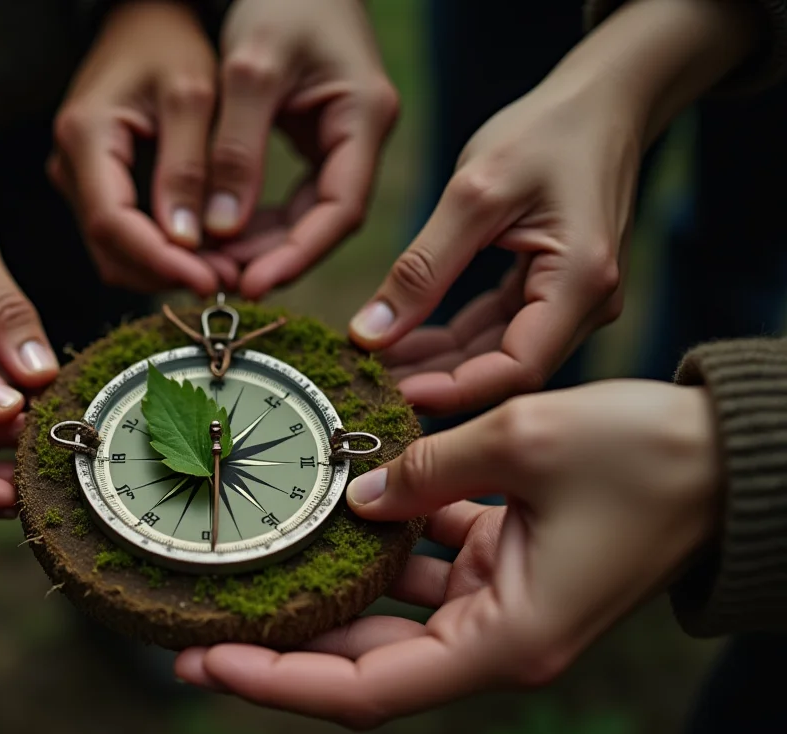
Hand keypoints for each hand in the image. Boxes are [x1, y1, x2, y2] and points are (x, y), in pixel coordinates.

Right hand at [50, 0, 223, 294]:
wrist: (145, 19)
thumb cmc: (169, 43)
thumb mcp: (192, 96)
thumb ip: (189, 168)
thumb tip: (187, 241)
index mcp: (85, 136)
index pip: (112, 225)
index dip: (161, 263)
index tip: (210, 280)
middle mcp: (70, 165)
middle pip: (111, 250)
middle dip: (169, 273)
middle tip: (229, 279)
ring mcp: (79, 180)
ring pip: (117, 253)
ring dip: (168, 269)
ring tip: (224, 267)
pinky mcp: (97, 187)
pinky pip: (125, 237)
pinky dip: (164, 252)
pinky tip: (206, 251)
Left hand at [176, 381, 721, 728]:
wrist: (728, 454)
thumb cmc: (646, 456)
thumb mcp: (521, 441)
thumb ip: (426, 469)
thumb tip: (357, 497)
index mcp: (503, 641)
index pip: (367, 689)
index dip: (279, 684)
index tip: (205, 665)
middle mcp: (494, 638)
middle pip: (363, 661)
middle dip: (280, 647)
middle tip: (194, 627)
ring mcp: (495, 601)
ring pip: (386, 612)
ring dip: (322, 592)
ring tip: (244, 567)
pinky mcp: (500, 563)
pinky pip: (421, 564)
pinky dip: (377, 542)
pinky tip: (328, 510)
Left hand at [204, 0, 396, 297]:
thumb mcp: (249, 68)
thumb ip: (235, 149)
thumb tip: (220, 229)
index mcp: (365, 116)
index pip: (342, 209)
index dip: (299, 255)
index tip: (252, 285)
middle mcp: (360, 136)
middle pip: (325, 221)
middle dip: (274, 257)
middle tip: (219, 282)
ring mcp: (341, 139)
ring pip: (306, 214)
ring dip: (262, 244)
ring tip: (212, 267)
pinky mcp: (316, 139)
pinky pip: (292, 195)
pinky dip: (257, 218)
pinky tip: (221, 236)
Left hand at [348, 0, 756, 415]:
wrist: (602, 99)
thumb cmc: (547, 131)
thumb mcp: (472, 194)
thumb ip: (420, 268)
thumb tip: (369, 336)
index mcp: (580, 281)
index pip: (516, 368)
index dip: (453, 393)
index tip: (392, 398)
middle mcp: (588, 303)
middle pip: (505, 370)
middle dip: (435, 384)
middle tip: (368, 389)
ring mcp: (573, 300)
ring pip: (496, 354)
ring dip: (437, 363)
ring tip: (373, 367)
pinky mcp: (553, 289)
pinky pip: (498, 328)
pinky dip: (453, 338)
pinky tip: (403, 342)